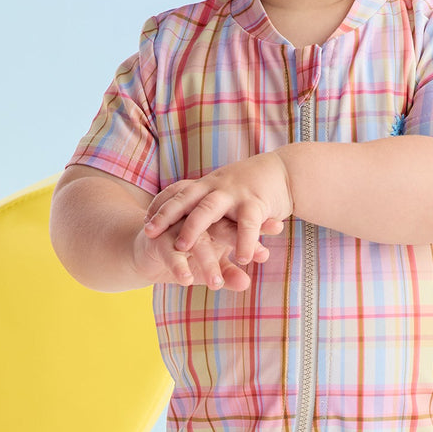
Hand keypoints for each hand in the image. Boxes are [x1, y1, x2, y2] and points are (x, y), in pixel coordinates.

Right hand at [131, 215, 272, 291]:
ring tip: (216, 285)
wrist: (147, 249)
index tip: (279, 228)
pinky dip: (179, 266)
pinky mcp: (158, 240)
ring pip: (197, 242)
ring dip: (207, 263)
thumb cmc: (187, 255)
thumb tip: (246, 285)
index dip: (259, 223)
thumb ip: (229, 273)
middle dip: (237, 238)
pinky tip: (186, 281)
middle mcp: (199, 219)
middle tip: (250, 257)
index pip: (242, 219)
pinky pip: (171, 253)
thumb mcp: (210, 264)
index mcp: (216, 219)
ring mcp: (178, 228)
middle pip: (221, 225)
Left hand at [142, 153, 292, 263]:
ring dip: (193, 228)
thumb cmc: (254, 187)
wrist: (287, 171)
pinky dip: (243, 242)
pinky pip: (247, 224)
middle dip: (165, 216)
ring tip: (182, 248)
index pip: (176, 192)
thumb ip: (209, 203)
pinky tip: (241, 260)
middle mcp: (216, 186)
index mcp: (207, 184)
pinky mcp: (256, 203)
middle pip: (184, 199)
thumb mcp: (226, 191)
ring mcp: (234, 194)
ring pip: (208, 209)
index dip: (159, 206)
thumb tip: (187, 218)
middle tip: (148, 233)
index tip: (144, 221)